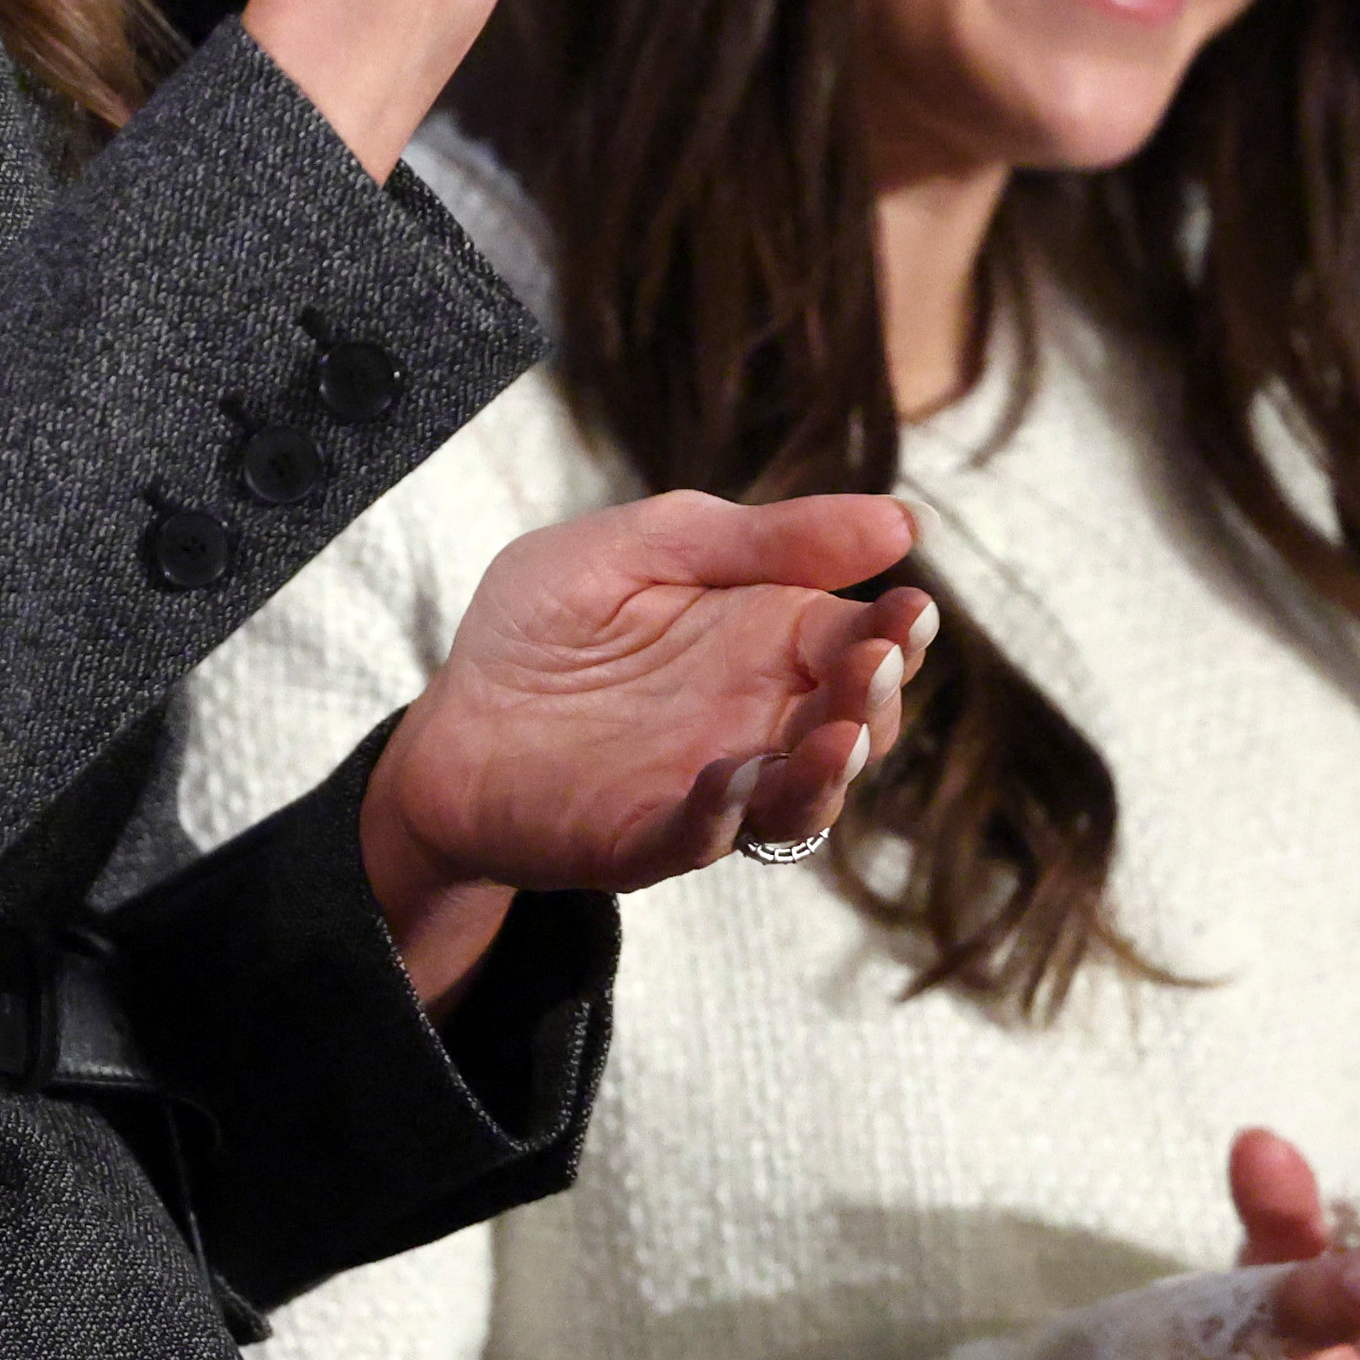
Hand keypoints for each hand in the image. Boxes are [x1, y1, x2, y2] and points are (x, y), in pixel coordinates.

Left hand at [364, 495, 931, 986]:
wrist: (450, 712)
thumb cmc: (549, 623)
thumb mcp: (647, 547)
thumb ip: (761, 538)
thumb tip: (899, 522)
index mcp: (768, 640)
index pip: (862, 639)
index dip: (897, 629)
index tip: (908, 607)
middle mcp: (760, 720)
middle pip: (853, 723)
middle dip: (873, 696)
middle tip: (870, 659)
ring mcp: (713, 786)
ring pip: (801, 796)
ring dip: (827, 771)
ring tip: (832, 735)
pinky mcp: (647, 837)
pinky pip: (703, 837)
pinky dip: (725, 813)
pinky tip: (729, 775)